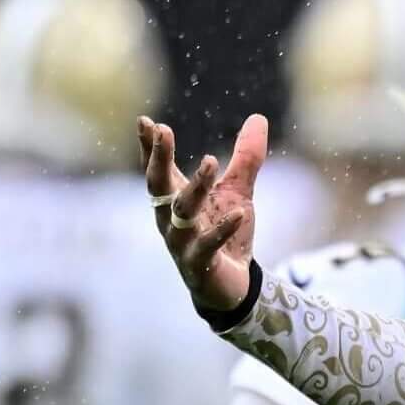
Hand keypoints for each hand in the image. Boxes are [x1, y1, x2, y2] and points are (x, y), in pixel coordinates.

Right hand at [142, 114, 267, 311]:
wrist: (233, 286)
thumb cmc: (227, 234)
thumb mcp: (239, 191)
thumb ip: (246, 158)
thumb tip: (258, 118)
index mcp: (174, 200)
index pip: (157, 169)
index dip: (150, 147)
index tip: (146, 121)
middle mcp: (171, 219)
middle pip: (158, 185)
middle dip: (159, 158)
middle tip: (163, 131)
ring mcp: (182, 242)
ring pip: (181, 213)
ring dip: (195, 187)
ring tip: (211, 161)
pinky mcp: (200, 265)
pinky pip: (208, 245)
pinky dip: (223, 229)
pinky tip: (240, 213)